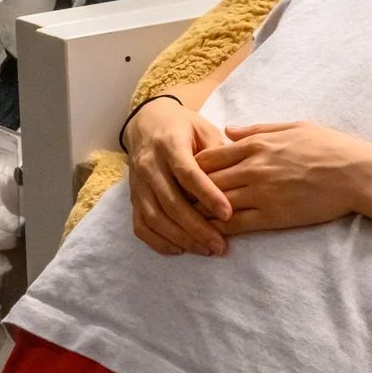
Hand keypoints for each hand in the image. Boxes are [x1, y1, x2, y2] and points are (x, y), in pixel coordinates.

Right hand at [125, 99, 232, 256]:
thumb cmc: (184, 127)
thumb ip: (219, 152)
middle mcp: (150, 165)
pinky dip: (158, 241)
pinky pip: (141, 225)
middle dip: (197, 227)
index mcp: (170, 144)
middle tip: (220, 245)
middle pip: (172, 202)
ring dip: (181, 238)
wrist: (147, 122)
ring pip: (156, 218)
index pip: (188, 174)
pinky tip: (179, 249)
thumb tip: (238, 178)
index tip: (228, 214)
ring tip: (206, 250)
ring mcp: (138, 184)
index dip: (208, 195)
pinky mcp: (133, 197)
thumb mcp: (204, 128)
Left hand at [195, 122, 371, 235]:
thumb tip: (228, 130)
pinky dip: (218, 229)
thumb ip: (257, 128)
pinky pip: (234, 224)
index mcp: (257, 143)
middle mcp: (254, 166)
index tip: (187, 176)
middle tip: (177, 202)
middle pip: (205, 180)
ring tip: (187, 220)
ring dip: (198, 213)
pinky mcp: (272, 215)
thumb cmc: (331, 146)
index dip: (193, 167)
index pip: (209, 156)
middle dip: (189, 191)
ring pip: (215, 204)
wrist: (358, 174)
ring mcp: (261, 192)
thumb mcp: (294, 127)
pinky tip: (210, 234)